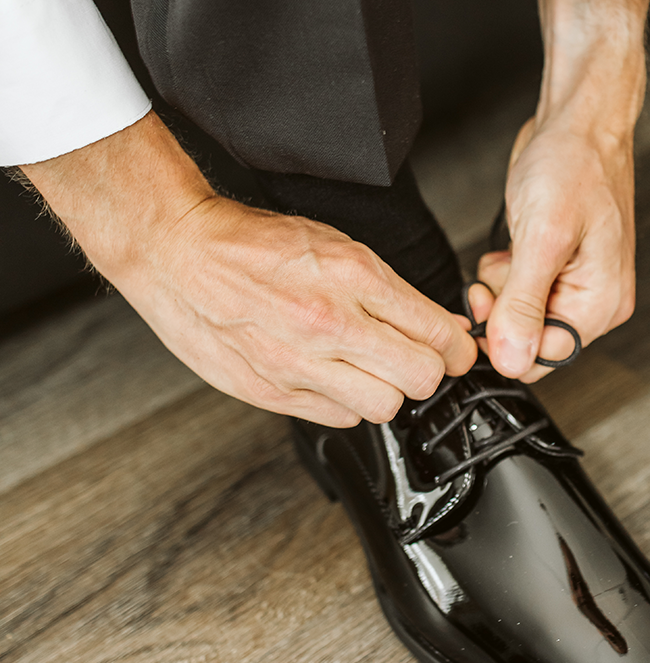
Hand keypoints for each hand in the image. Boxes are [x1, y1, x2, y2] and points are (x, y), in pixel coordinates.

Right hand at [21, 113, 476, 426]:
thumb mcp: (336, 245)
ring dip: (386, 391)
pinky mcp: (274, 392)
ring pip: (385, 407)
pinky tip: (332, 377)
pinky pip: (339, 419)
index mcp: (353, 278)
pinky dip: (345, 403)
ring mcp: (300, 365)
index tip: (455, 348)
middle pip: (421, 378)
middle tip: (417, 359)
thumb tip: (440, 326)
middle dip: (428, 370)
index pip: (437, 333)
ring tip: (370, 369)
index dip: (456, 346)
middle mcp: (331, 325)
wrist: (180, 253)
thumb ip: (390, 290)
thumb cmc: (254, 243)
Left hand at [477, 0, 647, 381]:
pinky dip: (505, 275)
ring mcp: (576, 283)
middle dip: (503, 310)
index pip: (546, 356)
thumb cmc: (574, 165)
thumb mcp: (543, 237)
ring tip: (508, 253)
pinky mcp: (556, 266)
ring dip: (501, 290)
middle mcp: (595, 299)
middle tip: (495, 273)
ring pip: (521, 317)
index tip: (484, 307)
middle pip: (532, 339)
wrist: (576, 123)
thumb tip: (513, 358)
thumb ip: (525, 304)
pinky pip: (520, 292)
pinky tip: (511, 247)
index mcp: (603, 302)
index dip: (506, 339)